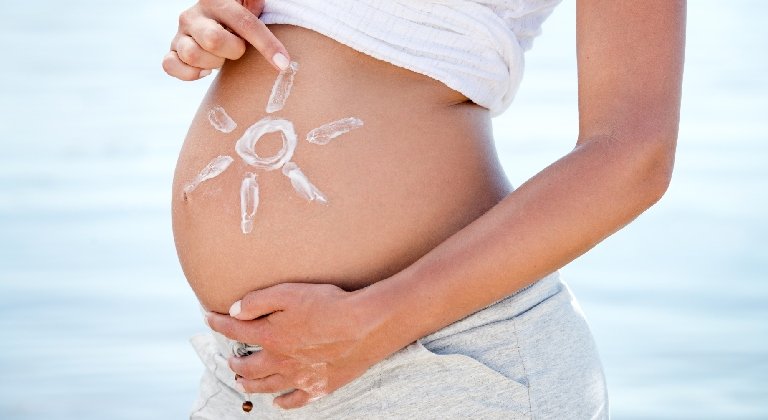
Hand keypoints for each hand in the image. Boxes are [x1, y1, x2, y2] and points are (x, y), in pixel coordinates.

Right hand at [162, 0, 290, 80]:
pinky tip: (204, 70)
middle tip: (237, 50)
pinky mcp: (172, 51)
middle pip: (213, 40)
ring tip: (221, 58)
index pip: (244, 22)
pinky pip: (170, 65)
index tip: (283, 63)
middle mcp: (193, 14)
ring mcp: (180, 33)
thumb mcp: (251, 5)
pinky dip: (188, 73)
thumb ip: (255, 3)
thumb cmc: (240, 18)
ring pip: (192, 54)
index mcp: (217, 0)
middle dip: (233, 51)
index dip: (266, 44)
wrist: (215, 22)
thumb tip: (260, 4)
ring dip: (212, 63)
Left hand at [206, 283, 390, 408]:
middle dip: (234, 361)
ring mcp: (298, 377)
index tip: (207, 318)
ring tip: (242, 380)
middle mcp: (280, 360)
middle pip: (247, 366)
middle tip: (230, 359)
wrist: (365, 326)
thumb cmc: (329, 304)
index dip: (217, 323)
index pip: (235, 330)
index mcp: (270, 335)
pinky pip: (293, 401)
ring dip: (249, 384)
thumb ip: (258, 301)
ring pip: (265, 386)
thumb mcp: (289, 292)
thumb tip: (234, 310)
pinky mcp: (318, 387)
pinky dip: (281, 402)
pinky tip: (277, 401)